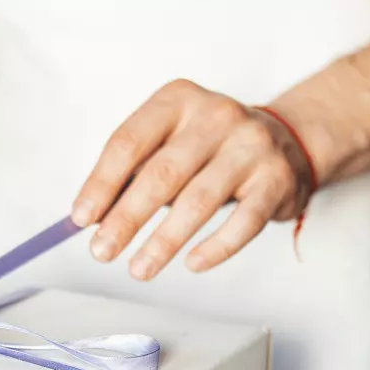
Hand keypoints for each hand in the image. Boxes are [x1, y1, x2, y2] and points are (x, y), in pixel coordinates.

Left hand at [71, 79, 313, 279]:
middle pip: (162, 174)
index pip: (129, 142)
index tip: (82, 219)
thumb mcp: (170, 143)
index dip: (101, 183)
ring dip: (164, 241)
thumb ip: (134, 173)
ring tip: (139, 269)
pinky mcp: (276, 179)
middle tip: (102, 251)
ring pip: (199, 201)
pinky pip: (243, 221)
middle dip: (126, 218)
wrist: (288, 141)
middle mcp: (216, 116)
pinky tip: (192, 264)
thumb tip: (91, 218)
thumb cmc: (210, 149)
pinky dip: (216, 247)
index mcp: (178, 100)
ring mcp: (251, 146)